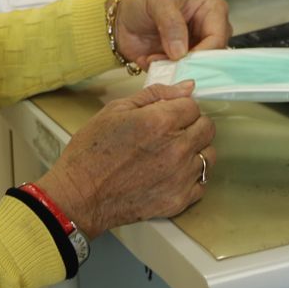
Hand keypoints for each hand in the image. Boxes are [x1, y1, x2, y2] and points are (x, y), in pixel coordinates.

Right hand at [37, 82, 216, 236]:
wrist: (80, 195)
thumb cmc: (92, 152)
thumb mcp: (116, 110)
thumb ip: (156, 94)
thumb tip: (187, 87)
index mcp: (161, 122)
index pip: (193, 106)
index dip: (180, 108)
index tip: (168, 116)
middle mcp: (177, 148)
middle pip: (207, 129)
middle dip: (192, 126)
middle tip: (171, 133)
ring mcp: (180, 177)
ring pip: (208, 156)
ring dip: (194, 152)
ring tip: (171, 155)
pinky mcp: (179, 200)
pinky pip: (202, 184)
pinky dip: (191, 178)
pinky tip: (172, 175)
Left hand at [111, 0, 229, 70]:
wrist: (121, 21)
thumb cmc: (141, 4)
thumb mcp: (156, 4)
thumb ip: (171, 23)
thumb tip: (181, 51)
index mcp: (211, 10)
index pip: (218, 36)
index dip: (205, 51)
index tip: (184, 58)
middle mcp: (209, 31)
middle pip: (215, 57)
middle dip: (191, 63)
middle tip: (170, 62)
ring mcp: (198, 50)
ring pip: (201, 70)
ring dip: (178, 69)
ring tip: (156, 57)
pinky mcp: (184, 65)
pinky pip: (184, 77)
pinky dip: (169, 74)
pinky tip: (154, 61)